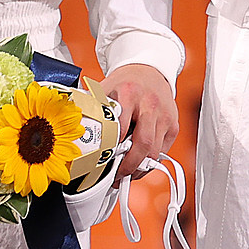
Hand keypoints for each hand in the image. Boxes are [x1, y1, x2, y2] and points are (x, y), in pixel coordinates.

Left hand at [102, 62, 179, 179]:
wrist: (149, 71)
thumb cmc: (124, 85)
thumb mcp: (105, 90)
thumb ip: (92, 109)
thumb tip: (76, 131)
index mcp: (129, 94)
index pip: (121, 129)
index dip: (112, 150)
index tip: (102, 163)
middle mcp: (150, 105)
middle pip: (143, 144)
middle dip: (129, 166)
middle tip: (116, 178)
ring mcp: (165, 116)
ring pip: (155, 152)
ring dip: (140, 168)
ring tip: (126, 175)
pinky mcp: (173, 125)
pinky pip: (162, 151)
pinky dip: (150, 163)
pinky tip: (138, 165)